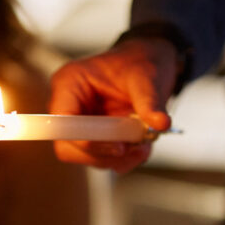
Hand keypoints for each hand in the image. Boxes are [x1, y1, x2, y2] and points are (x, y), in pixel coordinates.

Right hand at [50, 37, 179, 172]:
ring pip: (87, 158)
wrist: (151, 65)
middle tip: (134, 147)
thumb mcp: (147, 78)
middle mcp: (68, 106)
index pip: (63, 123)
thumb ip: (150, 102)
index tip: (120, 145)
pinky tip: (141, 147)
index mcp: (69, 84)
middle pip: (68, 148)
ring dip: (118, 158)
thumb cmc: (142, 64)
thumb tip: (161, 123)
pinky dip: (124, 160)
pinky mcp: (94, 139)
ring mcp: (80, 125)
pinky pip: (102, 160)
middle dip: (103, 153)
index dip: (87, 140)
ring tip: (144, 143)